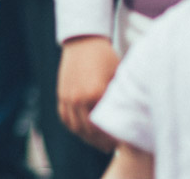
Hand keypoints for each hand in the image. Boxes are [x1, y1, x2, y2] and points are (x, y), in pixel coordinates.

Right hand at [57, 35, 119, 152]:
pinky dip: (73, 126)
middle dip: (100, 142)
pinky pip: (64, 117)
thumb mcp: (118, 77)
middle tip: (111, 147)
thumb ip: (119, 99)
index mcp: (96, 93)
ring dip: (86, 137)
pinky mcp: (61, 93)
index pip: (104, 126)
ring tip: (97, 142)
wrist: (83, 41)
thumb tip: (129, 118)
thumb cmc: (105, 58)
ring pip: (75, 126)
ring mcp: (68, 96)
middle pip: (89, 131)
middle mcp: (79, 97)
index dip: (112, 138)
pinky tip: (82, 130)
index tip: (121, 143)